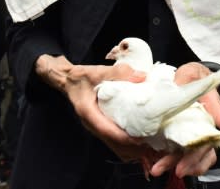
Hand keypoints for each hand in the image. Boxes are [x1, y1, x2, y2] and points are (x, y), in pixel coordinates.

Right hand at [35, 55, 153, 162]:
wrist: (69, 81)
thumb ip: (118, 73)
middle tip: (149, 148)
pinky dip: (125, 144)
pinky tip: (139, 143)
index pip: (105, 129)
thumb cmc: (82, 77)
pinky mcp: (101, 125)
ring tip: (148, 148)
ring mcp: (96, 126)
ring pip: (112, 144)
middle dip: (129, 148)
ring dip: (129, 148)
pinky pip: (113, 139)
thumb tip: (141, 77)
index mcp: (88, 112)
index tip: (138, 140)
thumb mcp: (98, 72)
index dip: (122, 137)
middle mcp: (92, 123)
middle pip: (111, 142)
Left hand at [149, 62, 219, 177]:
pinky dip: (174, 162)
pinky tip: (160, 164)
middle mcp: (207, 124)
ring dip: (182, 164)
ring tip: (161, 168)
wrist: (186, 81)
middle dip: (193, 160)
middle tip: (179, 169)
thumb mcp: (190, 74)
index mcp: (212, 108)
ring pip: (198, 155)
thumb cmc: (193, 78)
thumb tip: (179, 87)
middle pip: (207, 146)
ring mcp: (197, 133)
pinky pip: (184, 156)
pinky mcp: (184, 139)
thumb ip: (188, 80)